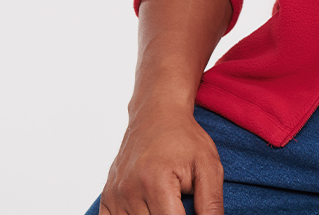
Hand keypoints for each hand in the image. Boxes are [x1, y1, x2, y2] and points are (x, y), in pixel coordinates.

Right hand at [98, 106, 223, 214]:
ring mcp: (115, 195)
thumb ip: (211, 201)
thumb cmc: (185, 139)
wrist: (157, 114)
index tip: (188, 210)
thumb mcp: (208, 165)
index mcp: (156, 182)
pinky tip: (146, 207)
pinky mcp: (107, 197)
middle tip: (177, 200)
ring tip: (164, 200)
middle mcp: (130, 190)